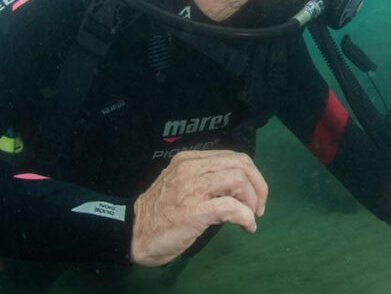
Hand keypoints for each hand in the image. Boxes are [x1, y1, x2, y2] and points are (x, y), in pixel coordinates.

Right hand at [130, 150, 267, 266]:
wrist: (131, 234)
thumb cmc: (158, 213)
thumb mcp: (181, 185)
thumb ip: (205, 181)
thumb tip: (238, 189)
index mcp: (189, 160)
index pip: (233, 156)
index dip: (252, 175)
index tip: (254, 195)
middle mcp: (191, 168)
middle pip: (241, 164)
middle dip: (259, 185)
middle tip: (259, 206)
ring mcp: (191, 189)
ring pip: (238, 179)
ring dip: (253, 200)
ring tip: (252, 216)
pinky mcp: (193, 211)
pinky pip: (230, 207)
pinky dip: (246, 217)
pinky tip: (247, 226)